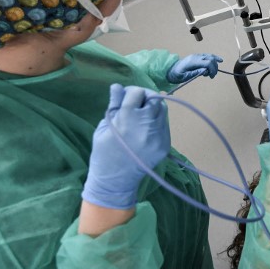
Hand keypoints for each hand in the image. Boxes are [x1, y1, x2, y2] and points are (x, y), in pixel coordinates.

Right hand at [82, 85, 170, 209]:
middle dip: (145, 97)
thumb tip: (118, 87)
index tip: (126, 96)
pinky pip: (164, 125)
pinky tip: (146, 128)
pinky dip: (156, 121)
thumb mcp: (104, 127)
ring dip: (153, 108)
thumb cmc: (104, 153)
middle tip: (137, 102)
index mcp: (127, 119)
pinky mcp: (165, 145)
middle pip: (154, 99)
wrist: (114, 181)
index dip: (131, 92)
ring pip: (163, 110)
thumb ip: (114, 105)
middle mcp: (146, 125)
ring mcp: (158, 136)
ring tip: (142, 114)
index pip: (137, 93)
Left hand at [167, 53, 223, 82]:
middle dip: (214, 68)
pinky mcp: (197, 57)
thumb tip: (205, 71)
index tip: (211, 77)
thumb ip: (195, 73)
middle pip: (210, 59)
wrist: (170, 70)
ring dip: (215, 64)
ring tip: (213, 72)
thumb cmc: (177, 75)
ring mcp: (197, 56)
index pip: (207, 63)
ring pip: (210, 56)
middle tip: (212, 76)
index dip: (212, 69)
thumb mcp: (185, 76)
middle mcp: (196, 57)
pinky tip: (220, 60)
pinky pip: (208, 56)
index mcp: (192, 62)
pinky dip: (214, 58)